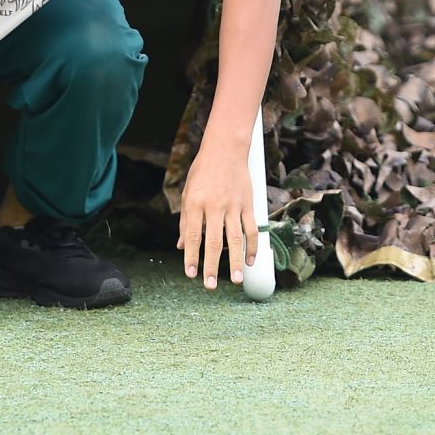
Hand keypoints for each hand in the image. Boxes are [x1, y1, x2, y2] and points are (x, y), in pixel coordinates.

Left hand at [178, 145, 256, 290]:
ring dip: (235, 261)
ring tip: (235, 280)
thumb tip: (182, 246)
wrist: (226, 148)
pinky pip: (251, 228)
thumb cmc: (203, 171)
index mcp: (195, 203)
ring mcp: (233, 205)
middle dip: (211, 266)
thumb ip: (186, 221)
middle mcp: (214, 206)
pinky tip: (250, 260)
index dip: (191, 257)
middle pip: (213, 242)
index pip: (192, 236)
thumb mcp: (187, 193)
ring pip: (235, 238)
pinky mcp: (248, 204)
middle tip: (209, 286)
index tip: (191, 275)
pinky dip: (252, 246)